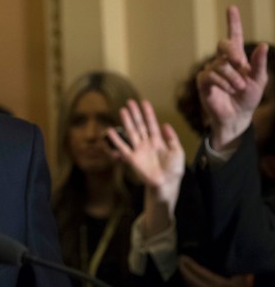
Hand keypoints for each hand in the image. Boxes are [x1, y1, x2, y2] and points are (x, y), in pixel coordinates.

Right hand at [107, 99, 183, 237]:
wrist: (167, 184)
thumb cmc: (173, 170)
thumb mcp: (177, 152)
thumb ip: (172, 138)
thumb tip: (165, 124)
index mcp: (158, 141)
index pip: (152, 124)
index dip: (148, 113)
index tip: (144, 102)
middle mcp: (146, 143)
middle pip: (139, 125)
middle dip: (135, 113)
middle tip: (130, 102)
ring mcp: (139, 150)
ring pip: (131, 132)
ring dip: (127, 121)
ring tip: (122, 110)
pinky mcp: (132, 159)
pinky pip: (122, 147)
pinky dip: (116, 140)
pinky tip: (110, 131)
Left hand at [179, 255, 271, 286]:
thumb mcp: (239, 277)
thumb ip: (228, 268)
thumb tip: (217, 254)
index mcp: (219, 284)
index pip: (199, 272)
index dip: (189, 264)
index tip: (182, 256)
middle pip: (191, 279)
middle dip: (183, 269)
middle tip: (177, 260)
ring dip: (184, 277)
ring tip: (180, 268)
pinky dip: (189, 286)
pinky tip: (186, 281)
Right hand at [197, 6, 268, 149]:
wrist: (236, 116)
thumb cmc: (248, 98)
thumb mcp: (259, 81)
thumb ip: (259, 64)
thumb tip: (263, 45)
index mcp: (237, 58)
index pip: (234, 36)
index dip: (233, 22)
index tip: (231, 8)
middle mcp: (222, 61)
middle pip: (224, 45)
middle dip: (233, 53)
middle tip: (241, 64)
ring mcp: (211, 70)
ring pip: (221, 64)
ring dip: (233, 78)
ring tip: (238, 89)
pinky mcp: (203, 81)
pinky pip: (212, 75)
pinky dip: (224, 83)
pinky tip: (229, 90)